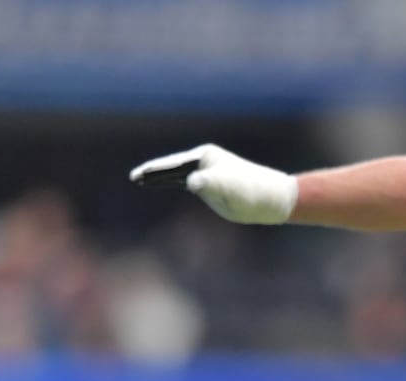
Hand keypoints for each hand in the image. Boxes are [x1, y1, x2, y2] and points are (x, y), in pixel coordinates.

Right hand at [129, 143, 297, 224]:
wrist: (272, 198)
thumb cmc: (252, 192)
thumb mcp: (231, 189)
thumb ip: (211, 183)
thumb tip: (192, 182)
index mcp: (206, 158)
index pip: (174, 164)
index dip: (155, 171)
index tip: (139, 175)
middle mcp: (205, 161)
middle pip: (172, 166)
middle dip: (153, 172)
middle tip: (134, 177)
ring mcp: (208, 171)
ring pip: (177, 174)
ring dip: (160, 178)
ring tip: (141, 181)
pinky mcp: (212, 183)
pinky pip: (185, 180)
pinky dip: (172, 183)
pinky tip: (162, 184)